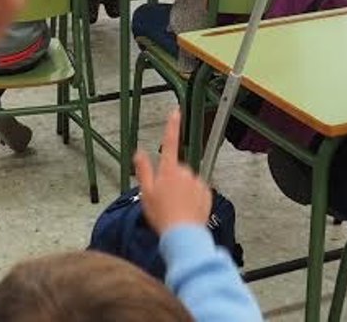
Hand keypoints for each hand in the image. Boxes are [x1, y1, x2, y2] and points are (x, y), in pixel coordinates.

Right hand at [132, 110, 212, 234]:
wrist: (183, 234)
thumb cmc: (162, 215)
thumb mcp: (146, 193)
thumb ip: (143, 170)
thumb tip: (139, 153)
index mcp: (169, 170)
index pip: (170, 143)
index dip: (172, 126)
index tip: (176, 111)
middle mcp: (185, 172)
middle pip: (177, 169)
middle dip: (173, 179)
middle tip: (165, 199)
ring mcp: (197, 182)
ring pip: (188, 181)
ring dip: (183, 190)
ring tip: (177, 208)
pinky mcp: (207, 193)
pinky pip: (198, 191)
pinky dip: (193, 198)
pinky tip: (187, 210)